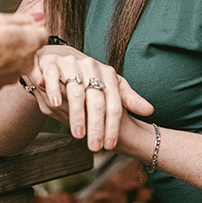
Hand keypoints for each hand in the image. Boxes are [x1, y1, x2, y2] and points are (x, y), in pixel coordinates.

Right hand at [0, 11, 47, 93]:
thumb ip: (22, 19)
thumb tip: (40, 17)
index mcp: (30, 42)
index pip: (42, 33)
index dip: (28, 28)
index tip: (14, 27)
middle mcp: (27, 62)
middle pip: (28, 48)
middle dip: (16, 42)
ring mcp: (14, 76)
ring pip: (14, 62)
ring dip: (5, 56)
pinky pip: (1, 73)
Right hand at [26, 45, 153, 152]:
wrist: (61, 55)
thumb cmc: (88, 75)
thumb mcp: (111, 85)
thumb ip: (128, 98)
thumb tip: (150, 111)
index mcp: (108, 74)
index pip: (113, 103)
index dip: (113, 125)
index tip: (110, 145)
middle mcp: (91, 68)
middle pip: (96, 100)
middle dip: (96, 125)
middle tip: (95, 147)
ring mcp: (71, 64)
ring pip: (76, 91)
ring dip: (77, 114)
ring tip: (78, 134)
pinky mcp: (51, 64)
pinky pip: (53, 76)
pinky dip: (54, 90)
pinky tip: (57, 104)